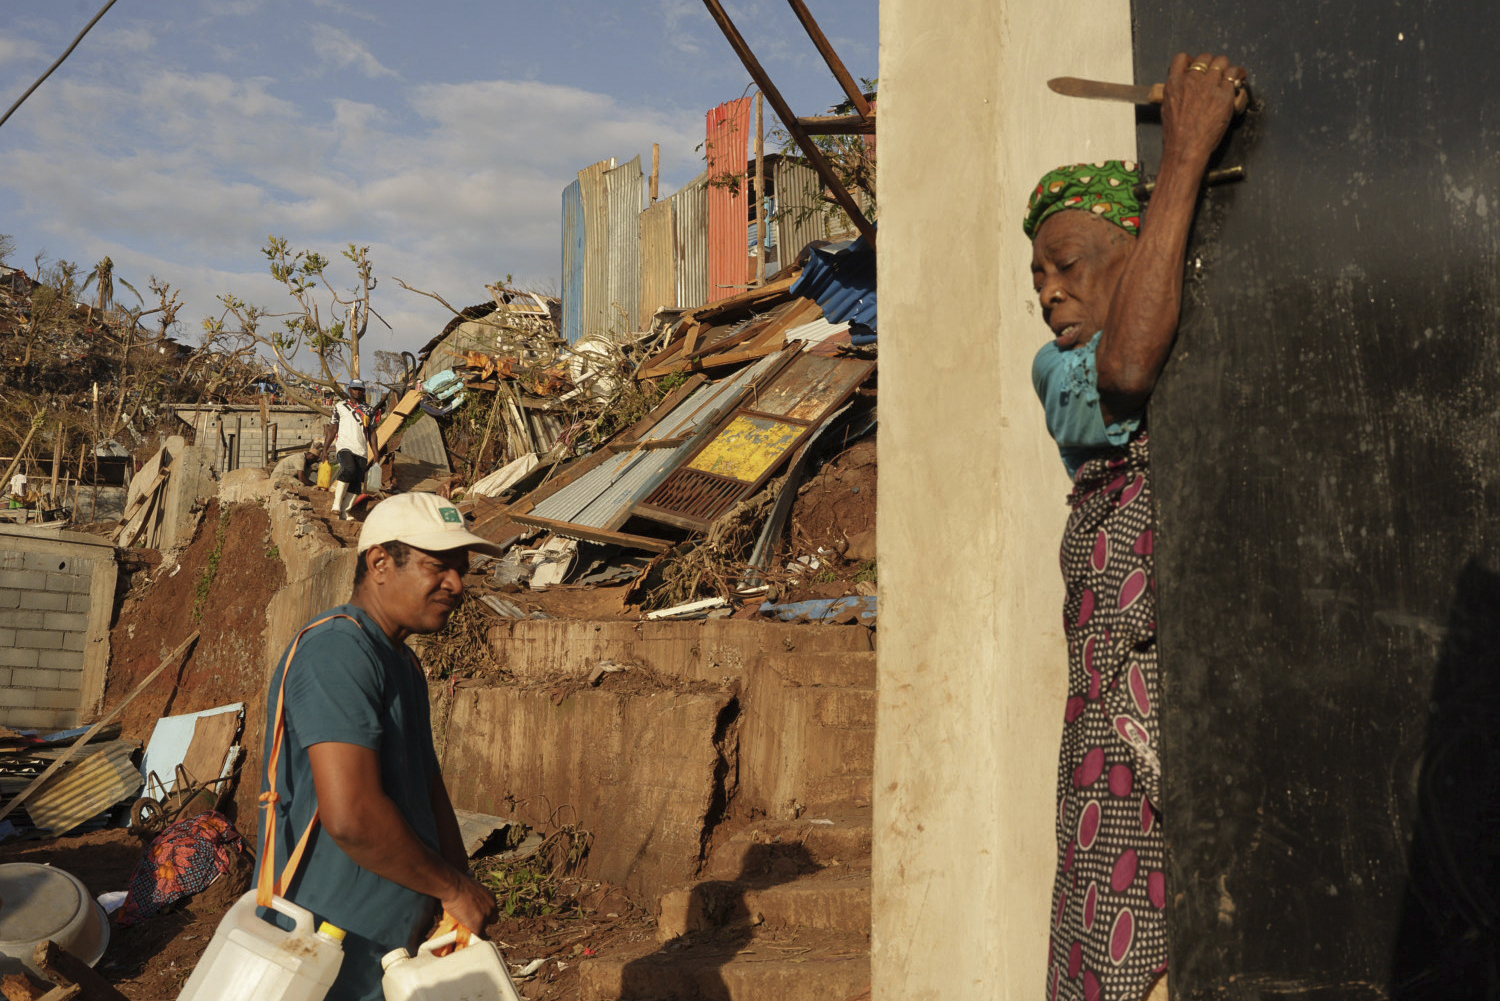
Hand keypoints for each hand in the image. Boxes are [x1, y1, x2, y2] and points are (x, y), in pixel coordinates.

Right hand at [439, 870, 497, 936]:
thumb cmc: (458, 882)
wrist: (454, 886)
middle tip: (475, 924)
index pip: (492, 909)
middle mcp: (492, 907)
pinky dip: (473, 938)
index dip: (485, 913)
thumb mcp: (470, 880)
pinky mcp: (478, 925)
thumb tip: (470, 872)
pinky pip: (478, 936)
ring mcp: (486, 917)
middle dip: (485, 922)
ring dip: (477, 929)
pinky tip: (469, 940)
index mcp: (491, 897)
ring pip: (484, 928)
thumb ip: (473, 882)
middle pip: (492, 920)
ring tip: (470, 933)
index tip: (480, 916)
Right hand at [1161, 52, 1247, 166]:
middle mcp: (1192, 80)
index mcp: (1174, 84)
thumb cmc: (1176, 135)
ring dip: (1226, 67)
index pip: (1181, 58)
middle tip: (1216, 72)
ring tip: (1230, 74)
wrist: (1186, 147)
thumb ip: (1175, 94)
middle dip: (1211, 63)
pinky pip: (1234, 74)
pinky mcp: (1225, 94)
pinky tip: (1240, 78)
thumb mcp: (1167, 109)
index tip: (1196, 66)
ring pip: (1222, 62)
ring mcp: (1209, 86)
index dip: (1191, 60)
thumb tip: (1183, 91)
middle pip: (1205, 57)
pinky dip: (1238, 75)